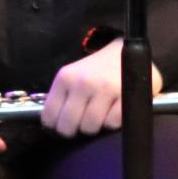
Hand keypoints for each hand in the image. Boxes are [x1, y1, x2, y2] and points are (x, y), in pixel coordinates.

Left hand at [39, 40, 161, 137]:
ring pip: (90, 127)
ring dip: (95, 126)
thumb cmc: (98, 68)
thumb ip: (62, 97)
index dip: (55, 124)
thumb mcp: (74, 75)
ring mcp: (105, 89)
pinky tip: (114, 109)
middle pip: (68, 126)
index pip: (49, 116)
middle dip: (74, 129)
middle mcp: (83, 83)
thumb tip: (52, 124)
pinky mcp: (125, 96)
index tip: (64, 122)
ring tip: (100, 114)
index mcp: (65, 77)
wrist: (128, 50)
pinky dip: (113, 121)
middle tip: (82, 121)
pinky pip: (112, 124)